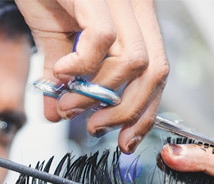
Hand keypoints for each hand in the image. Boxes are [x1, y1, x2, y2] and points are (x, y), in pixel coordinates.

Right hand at [14, 0, 168, 153]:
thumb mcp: (55, 38)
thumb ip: (62, 76)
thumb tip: (55, 114)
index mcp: (134, 18)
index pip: (158, 73)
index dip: (145, 112)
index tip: (126, 140)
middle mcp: (135, 6)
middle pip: (155, 72)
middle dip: (128, 111)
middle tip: (96, 127)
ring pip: (134, 62)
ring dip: (98, 93)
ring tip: (68, 102)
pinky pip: (103, 40)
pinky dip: (81, 66)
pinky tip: (61, 72)